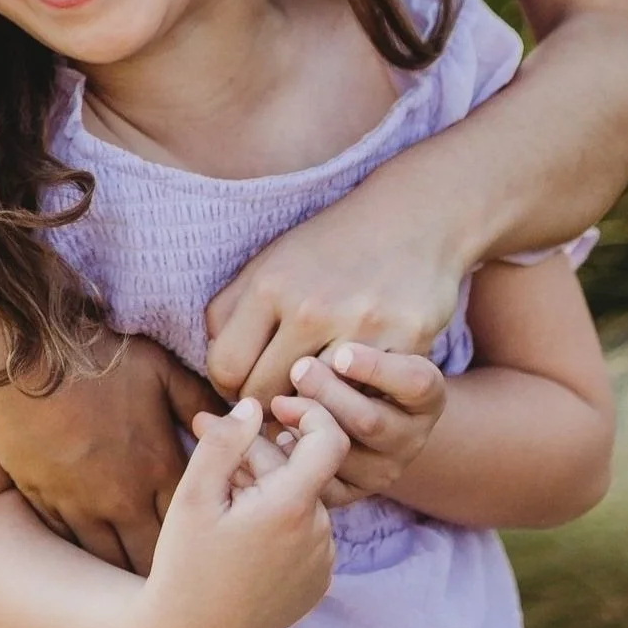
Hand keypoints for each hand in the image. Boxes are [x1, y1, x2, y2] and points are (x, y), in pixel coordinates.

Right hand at [0, 334, 224, 575]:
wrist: (23, 361)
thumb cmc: (97, 359)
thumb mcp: (161, 370)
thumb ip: (199, 401)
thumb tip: (237, 419)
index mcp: (158, 466)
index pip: (195, 521)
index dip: (208, 537)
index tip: (215, 547)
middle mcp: (124, 498)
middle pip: (156, 554)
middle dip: (172, 571)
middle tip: (185, 581)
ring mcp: (82, 505)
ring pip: (111, 560)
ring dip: (127, 574)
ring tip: (143, 591)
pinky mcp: (47, 503)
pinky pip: (71, 546)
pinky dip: (85, 558)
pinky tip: (94, 569)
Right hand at [134, 397, 347, 627]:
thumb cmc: (185, 563)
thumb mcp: (193, 496)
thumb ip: (226, 443)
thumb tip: (255, 406)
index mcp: (291, 508)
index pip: (330, 439)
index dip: (308, 412)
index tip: (276, 406)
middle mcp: (319, 535)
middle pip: (302, 469)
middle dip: (260, 452)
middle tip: (208, 439)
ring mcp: (323, 563)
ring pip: (302, 499)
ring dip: (269, 487)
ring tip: (222, 494)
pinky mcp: (318, 583)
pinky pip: (306, 532)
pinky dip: (280, 519)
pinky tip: (240, 529)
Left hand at [204, 170, 468, 410]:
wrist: (414, 218)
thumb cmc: (331, 247)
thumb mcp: (270, 262)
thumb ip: (230, 311)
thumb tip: (214, 371)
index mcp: (270, 285)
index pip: (224, 367)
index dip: (228, 386)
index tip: (245, 385)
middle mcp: (310, 307)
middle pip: (264, 394)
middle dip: (265, 405)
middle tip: (277, 401)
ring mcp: (359, 328)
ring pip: (313, 406)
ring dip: (310, 410)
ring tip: (312, 400)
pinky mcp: (405, 344)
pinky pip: (368, 400)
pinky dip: (356, 403)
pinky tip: (352, 390)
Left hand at [276, 340, 445, 501]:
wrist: (355, 389)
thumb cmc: (349, 336)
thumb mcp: (360, 324)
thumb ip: (344, 326)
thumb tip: (324, 331)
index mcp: (425, 392)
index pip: (414, 382)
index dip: (376, 370)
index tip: (340, 352)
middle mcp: (412, 434)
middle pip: (370, 422)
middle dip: (326, 395)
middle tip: (298, 369)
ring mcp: (385, 466)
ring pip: (343, 453)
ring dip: (306, 426)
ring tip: (279, 402)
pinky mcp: (354, 490)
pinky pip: (324, 486)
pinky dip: (295, 458)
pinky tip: (278, 433)